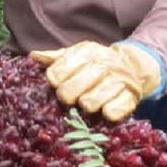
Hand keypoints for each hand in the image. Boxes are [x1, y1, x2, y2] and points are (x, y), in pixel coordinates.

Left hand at [30, 40, 164, 121]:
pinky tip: (103, 110)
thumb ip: (55, 58)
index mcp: (87, 52)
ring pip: (90, 102)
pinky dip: (106, 113)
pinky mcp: (130, 99)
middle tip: (68, 98)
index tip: (54, 83)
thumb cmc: (95, 63)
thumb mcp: (76, 55)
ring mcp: (118, 82)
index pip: (61, 68)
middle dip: (67, 96)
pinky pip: (113, 112)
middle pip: (73, 88)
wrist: (133, 66)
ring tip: (85, 103)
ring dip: (85, 105)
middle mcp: (104, 65)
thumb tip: (33, 56)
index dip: (55, 78)